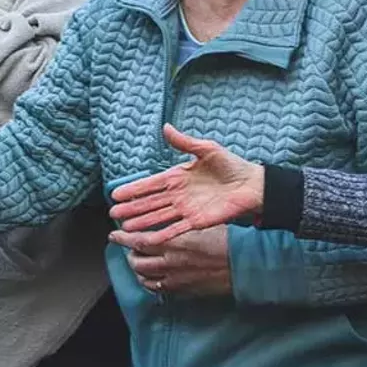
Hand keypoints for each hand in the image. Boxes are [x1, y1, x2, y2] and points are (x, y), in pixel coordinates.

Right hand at [107, 124, 263, 247]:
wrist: (253, 185)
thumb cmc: (231, 165)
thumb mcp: (206, 149)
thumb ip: (184, 142)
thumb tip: (165, 127)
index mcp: (178, 177)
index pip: (150, 184)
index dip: (133, 189)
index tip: (116, 195)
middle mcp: (178, 195)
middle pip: (150, 203)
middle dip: (131, 209)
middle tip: (113, 214)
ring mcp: (186, 209)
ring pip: (159, 217)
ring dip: (142, 223)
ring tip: (125, 228)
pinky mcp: (198, 222)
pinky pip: (177, 229)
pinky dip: (162, 234)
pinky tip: (149, 239)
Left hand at [118, 225, 231, 296]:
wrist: (245, 265)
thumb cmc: (226, 238)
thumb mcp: (199, 223)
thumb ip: (178, 224)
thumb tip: (162, 219)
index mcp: (172, 242)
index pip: (137, 241)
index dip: (122, 238)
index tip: (113, 234)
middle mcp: (170, 262)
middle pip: (137, 261)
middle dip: (129, 254)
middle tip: (128, 249)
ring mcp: (176, 279)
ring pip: (145, 277)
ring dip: (138, 270)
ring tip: (138, 263)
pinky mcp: (184, 290)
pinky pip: (159, 289)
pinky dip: (151, 282)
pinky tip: (153, 277)